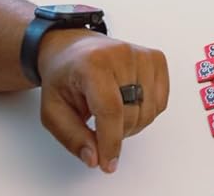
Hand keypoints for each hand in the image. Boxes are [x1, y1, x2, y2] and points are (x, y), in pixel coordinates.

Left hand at [36, 29, 168, 173]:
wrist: (74, 50)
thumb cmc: (64, 77)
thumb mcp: (53, 111)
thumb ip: (72, 137)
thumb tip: (95, 157)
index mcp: (92, 64)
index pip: (110, 109)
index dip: (111, 141)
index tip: (108, 162)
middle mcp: (122, 54)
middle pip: (132, 113)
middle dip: (117, 135)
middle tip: (99, 132)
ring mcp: (142, 55)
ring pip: (149, 111)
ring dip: (132, 125)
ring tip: (112, 117)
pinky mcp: (156, 59)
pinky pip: (160, 102)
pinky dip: (146, 113)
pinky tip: (128, 106)